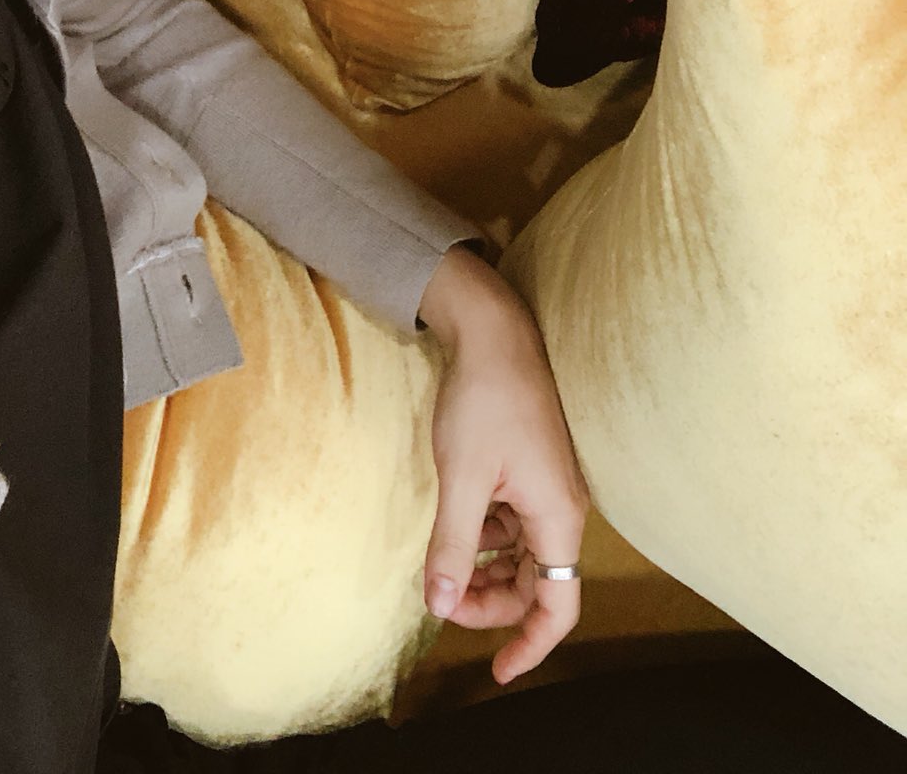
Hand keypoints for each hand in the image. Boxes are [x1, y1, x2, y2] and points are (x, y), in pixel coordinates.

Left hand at [416, 245, 588, 683]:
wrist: (493, 330)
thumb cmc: (484, 400)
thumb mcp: (462, 479)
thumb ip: (454, 547)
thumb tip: (440, 606)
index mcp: (557, 518)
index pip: (559, 607)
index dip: (531, 645)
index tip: (498, 671)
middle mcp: (562, 508)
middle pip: (536, 584)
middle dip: (492, 603)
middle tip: (442, 602)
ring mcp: (547, 487)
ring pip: (522, 554)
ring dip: (486, 568)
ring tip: (443, 565)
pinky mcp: (530, 468)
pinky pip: (513, 522)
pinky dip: (485, 534)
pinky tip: (456, 523)